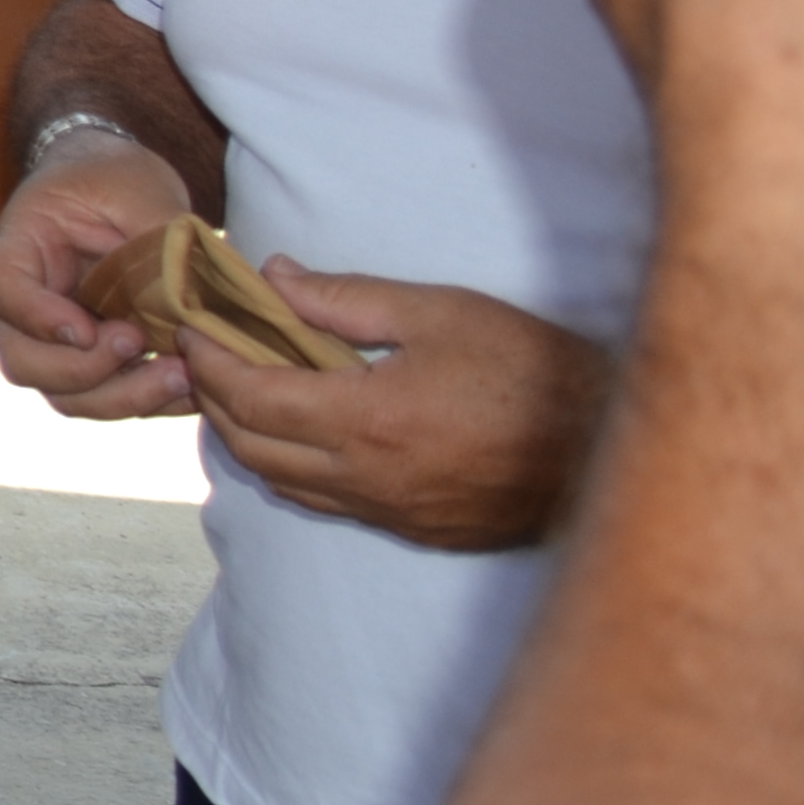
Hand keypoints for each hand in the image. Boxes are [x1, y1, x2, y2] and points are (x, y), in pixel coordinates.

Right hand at [0, 136, 197, 417]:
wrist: (119, 185)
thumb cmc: (114, 175)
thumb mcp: (135, 187)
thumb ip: (156, 237)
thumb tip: (193, 294)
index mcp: (22, 248)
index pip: (4, 291)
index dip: (37, 319)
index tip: (88, 328)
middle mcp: (29, 305)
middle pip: (23, 361)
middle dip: (82, 371)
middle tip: (136, 343)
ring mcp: (61, 339)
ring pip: (66, 394)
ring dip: (121, 398)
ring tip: (181, 374)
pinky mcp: (100, 359)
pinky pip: (110, 398)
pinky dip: (150, 404)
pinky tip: (193, 387)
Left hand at [191, 268, 608, 549]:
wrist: (613, 449)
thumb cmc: (531, 369)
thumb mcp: (439, 313)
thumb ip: (346, 298)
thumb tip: (274, 276)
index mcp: (365, 422)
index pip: (253, 398)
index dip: (211, 362)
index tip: (190, 327)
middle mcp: (367, 479)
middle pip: (252, 447)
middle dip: (213, 399)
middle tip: (202, 354)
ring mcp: (390, 511)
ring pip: (283, 483)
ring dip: (245, 438)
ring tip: (237, 389)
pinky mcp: (415, 528)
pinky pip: (326, 503)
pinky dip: (290, 467)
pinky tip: (296, 434)